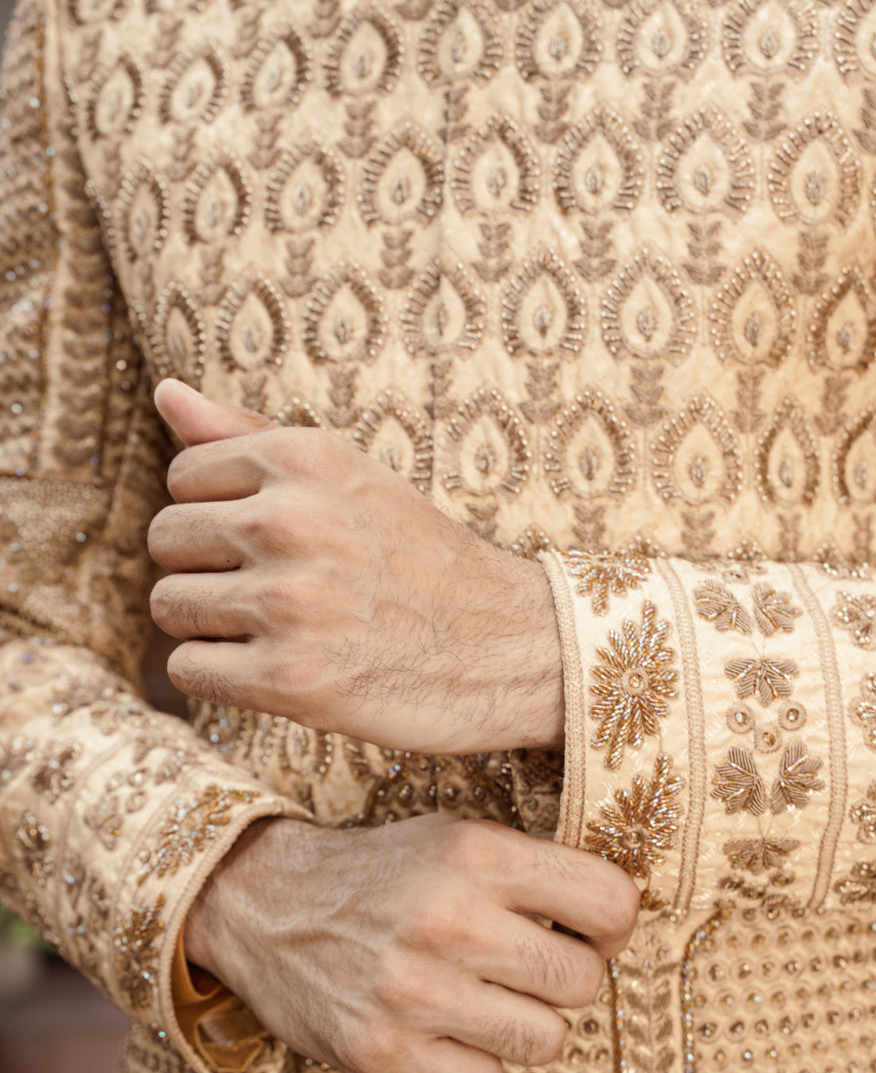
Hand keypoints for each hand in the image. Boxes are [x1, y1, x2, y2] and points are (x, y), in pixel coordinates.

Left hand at [147, 381, 564, 754]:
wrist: (514, 648)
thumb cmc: (424, 560)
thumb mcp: (351, 476)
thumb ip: (251, 436)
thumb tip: (165, 392)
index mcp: (302, 458)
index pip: (182, 478)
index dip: (221, 515)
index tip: (280, 542)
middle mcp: (288, 521)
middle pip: (166, 543)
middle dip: (209, 571)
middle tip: (283, 592)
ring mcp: (287, 603)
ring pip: (171, 608)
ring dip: (215, 628)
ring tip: (287, 630)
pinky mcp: (288, 680)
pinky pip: (188, 671)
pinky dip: (224, 678)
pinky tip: (283, 671)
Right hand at [186, 815, 638, 1072]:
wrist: (263, 904)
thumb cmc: (381, 872)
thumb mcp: (456, 838)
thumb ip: (536, 871)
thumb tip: (625, 920)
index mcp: (474, 854)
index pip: (611, 903)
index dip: (612, 923)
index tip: (590, 930)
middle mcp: (446, 920)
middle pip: (583, 981)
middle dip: (567, 977)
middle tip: (530, 967)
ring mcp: (412, 992)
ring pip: (545, 1041)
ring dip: (526, 1025)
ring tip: (487, 999)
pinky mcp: (382, 1053)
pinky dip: (477, 1063)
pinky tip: (446, 1029)